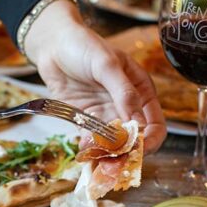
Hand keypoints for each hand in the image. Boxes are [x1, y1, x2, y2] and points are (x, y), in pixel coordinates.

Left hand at [24, 1, 165, 152]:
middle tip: (117, 162)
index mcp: (141, 90)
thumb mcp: (107, 65)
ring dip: (108, 155)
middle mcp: (125, 106)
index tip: (139, 149)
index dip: (150, 139)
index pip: (154, 123)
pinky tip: (85, 151)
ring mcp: (105, 114)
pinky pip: (91, 140)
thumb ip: (124, 93)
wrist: (52, 44)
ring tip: (100, 162)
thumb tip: (139, 124)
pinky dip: (90, 149)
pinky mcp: (85, 120)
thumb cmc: (84, 45)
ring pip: (113, 144)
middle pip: (134, 139)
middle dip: (128, 152)